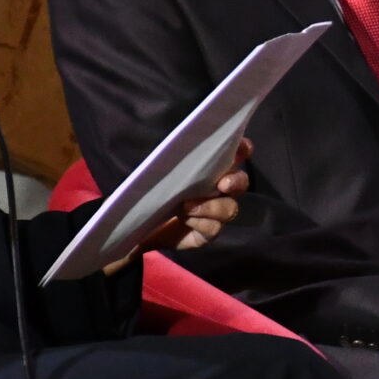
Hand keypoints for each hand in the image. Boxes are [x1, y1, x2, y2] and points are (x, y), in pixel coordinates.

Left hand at [105, 140, 251, 275]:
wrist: (135, 223)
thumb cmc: (147, 192)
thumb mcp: (155, 173)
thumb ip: (170, 160)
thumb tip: (174, 147)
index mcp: (210, 168)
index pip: (235, 154)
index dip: (242, 149)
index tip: (242, 148)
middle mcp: (219, 189)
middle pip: (241, 182)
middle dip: (236, 181)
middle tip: (222, 184)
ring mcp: (215, 212)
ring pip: (229, 208)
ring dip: (211, 207)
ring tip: (186, 207)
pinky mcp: (208, 232)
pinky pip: (214, 228)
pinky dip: (200, 222)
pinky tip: (185, 220)